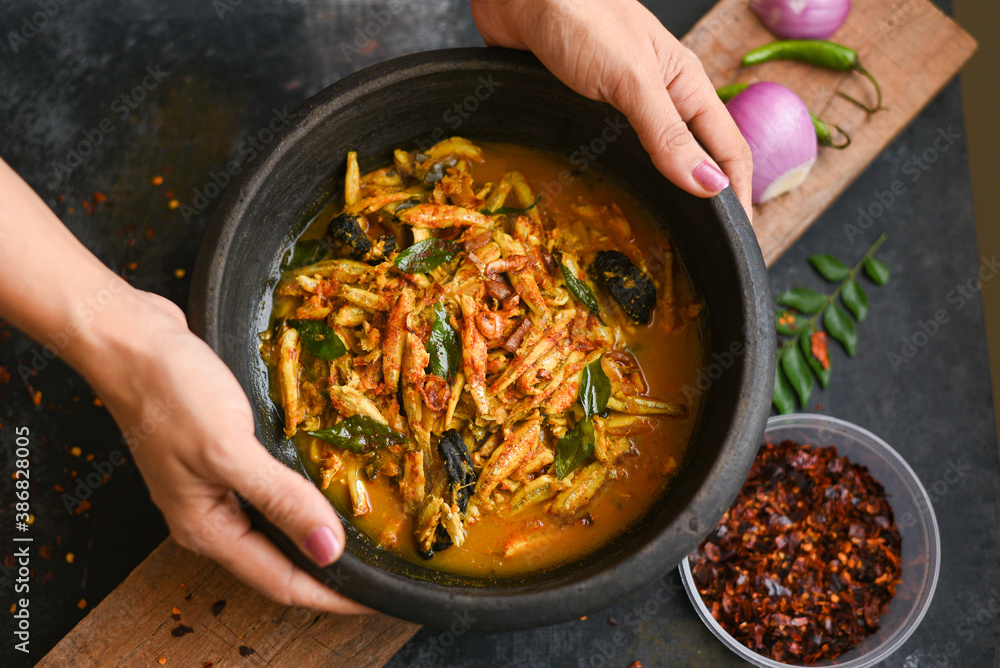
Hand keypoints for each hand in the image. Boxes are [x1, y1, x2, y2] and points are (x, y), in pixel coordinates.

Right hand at [80, 290, 367, 613]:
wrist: (129, 336)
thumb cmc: (166, 391)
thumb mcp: (228, 449)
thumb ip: (281, 500)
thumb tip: (328, 548)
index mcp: (207, 528)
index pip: (282, 582)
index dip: (332, 595)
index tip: (376, 598)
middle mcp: (211, 515)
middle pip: (281, 559)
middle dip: (330, 568)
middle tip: (379, 566)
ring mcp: (215, 485)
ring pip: (277, 523)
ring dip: (317, 528)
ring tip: (364, 530)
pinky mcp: (222, 455)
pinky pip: (271, 487)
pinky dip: (301, 491)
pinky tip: (326, 480)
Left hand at [471, 0, 752, 218]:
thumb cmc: (581, 15)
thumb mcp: (632, 80)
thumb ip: (668, 134)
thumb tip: (709, 187)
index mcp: (686, 87)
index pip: (729, 151)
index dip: (739, 196)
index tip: (740, 241)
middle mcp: (659, 99)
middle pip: (694, 160)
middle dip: (702, 203)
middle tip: (700, 252)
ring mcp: (621, 106)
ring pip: (651, 161)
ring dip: (659, 195)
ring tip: (660, 238)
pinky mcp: (583, 110)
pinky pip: (608, 154)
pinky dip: (616, 180)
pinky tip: (611, 203)